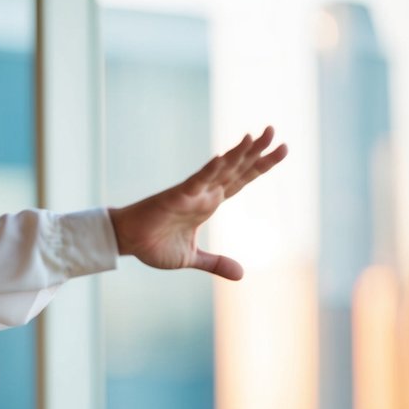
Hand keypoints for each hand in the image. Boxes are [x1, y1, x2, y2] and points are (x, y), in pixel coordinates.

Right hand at [108, 126, 287, 279]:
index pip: (242, 180)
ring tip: (257, 136)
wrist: (127, 243)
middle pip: (237, 169)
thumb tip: (241, 275)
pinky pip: (195, 182)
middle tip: (276, 133)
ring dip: (238, 154)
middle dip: (257, 152)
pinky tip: (222, 157)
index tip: (281, 150)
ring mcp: (191, 194)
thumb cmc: (154, 245)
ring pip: (220, 170)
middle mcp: (204, 194)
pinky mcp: (175, 197)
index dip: (261, 166)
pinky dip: (209, 171)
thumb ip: (216, 263)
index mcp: (209, 204)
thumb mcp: (192, 258)